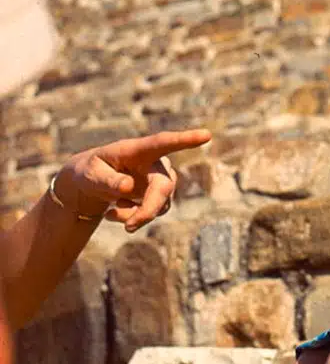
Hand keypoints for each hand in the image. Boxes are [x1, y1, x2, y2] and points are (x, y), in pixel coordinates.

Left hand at [51, 128, 212, 232]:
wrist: (91, 184)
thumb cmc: (90, 172)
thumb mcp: (89, 175)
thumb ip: (107, 180)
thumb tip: (128, 188)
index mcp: (137, 150)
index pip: (163, 143)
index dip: (185, 140)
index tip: (207, 135)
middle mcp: (156, 163)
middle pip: (163, 186)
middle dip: (148, 208)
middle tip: (128, 228)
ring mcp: (161, 180)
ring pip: (160, 205)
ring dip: (135, 216)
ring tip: (110, 214)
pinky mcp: (161, 196)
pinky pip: (154, 213)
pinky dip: (134, 218)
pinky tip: (115, 211)